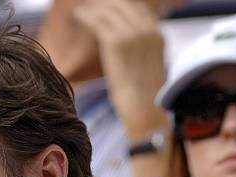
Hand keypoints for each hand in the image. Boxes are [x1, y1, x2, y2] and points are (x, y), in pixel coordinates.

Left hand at [74, 0, 168, 140]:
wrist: (143, 108)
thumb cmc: (142, 96)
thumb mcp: (147, 67)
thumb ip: (140, 51)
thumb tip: (125, 49)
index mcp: (157, 35)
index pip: (139, 8)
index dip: (121, 5)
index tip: (106, 6)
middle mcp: (147, 30)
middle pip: (124, 5)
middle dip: (106, 4)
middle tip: (92, 5)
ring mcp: (133, 34)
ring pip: (110, 10)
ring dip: (94, 8)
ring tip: (82, 10)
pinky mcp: (116, 42)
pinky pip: (98, 21)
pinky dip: (86, 16)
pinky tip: (78, 16)